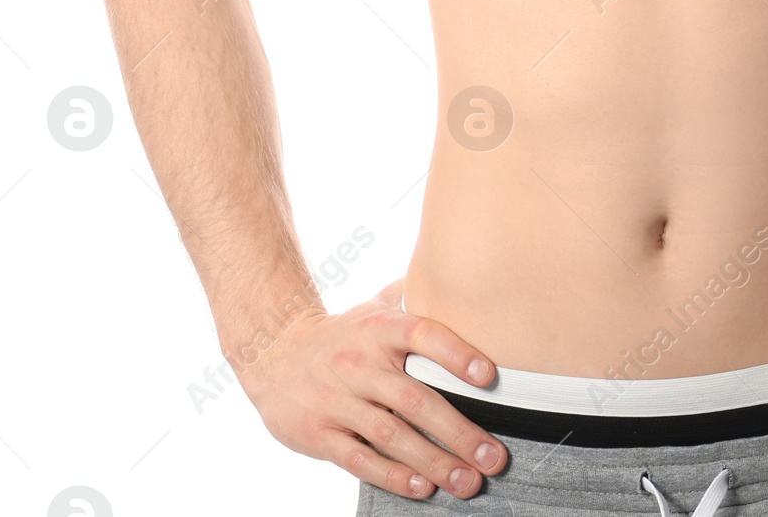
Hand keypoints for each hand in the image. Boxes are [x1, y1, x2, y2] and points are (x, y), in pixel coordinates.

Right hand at [240, 278, 508, 498]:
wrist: (273, 352)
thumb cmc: (344, 334)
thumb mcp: (375, 306)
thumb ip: (415, 295)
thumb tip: (464, 279)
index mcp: (379, 327)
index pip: (422, 334)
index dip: (456, 354)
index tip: (490, 377)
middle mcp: (359, 363)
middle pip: (414, 399)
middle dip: (459, 432)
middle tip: (494, 457)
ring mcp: (337, 400)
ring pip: (390, 435)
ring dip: (434, 461)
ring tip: (469, 481)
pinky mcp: (318, 433)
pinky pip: (359, 458)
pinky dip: (393, 476)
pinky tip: (423, 487)